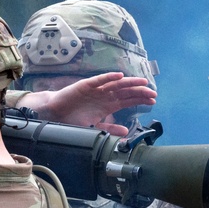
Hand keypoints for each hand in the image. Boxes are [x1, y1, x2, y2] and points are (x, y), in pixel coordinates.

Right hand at [18, 73, 156, 135]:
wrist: (55, 112)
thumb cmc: (73, 118)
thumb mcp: (94, 127)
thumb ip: (110, 128)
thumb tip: (126, 131)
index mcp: (108, 104)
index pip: (128, 100)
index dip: (140, 100)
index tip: (153, 101)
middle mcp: (104, 95)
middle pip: (126, 91)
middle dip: (140, 91)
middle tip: (153, 93)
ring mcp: (96, 89)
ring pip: (116, 84)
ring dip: (130, 83)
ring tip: (142, 82)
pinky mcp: (86, 85)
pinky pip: (99, 80)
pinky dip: (108, 77)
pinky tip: (119, 76)